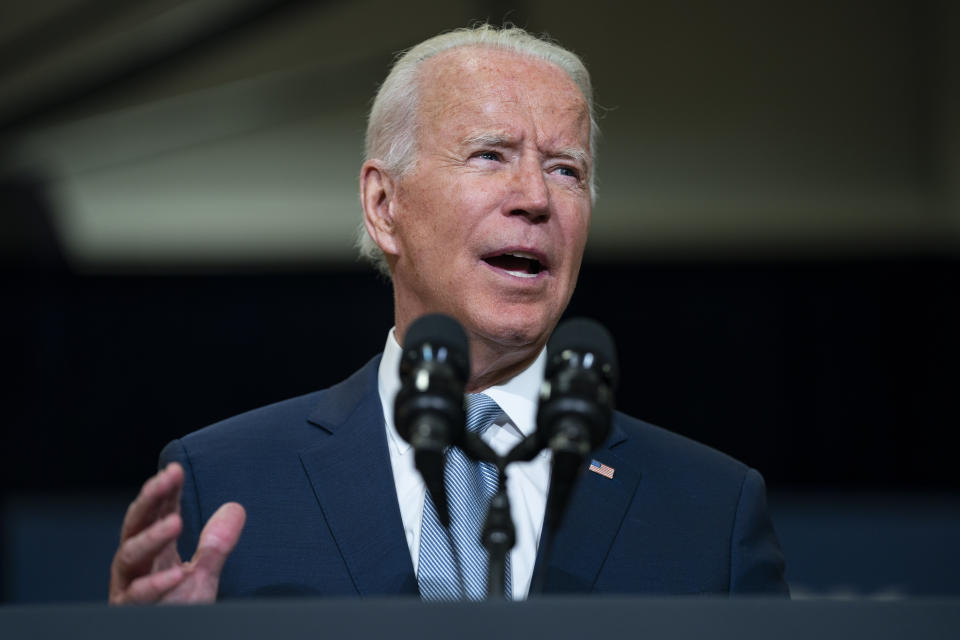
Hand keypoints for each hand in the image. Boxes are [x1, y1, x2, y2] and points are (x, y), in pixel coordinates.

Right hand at [109, 462, 245, 603]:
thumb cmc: (178, 611)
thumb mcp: (203, 575)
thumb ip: (216, 544)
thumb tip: (234, 508)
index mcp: (151, 551)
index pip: (154, 512)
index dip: (164, 490)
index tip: (176, 469)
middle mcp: (134, 565)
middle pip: (135, 524)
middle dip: (151, 499)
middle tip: (168, 477)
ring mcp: (128, 587)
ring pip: (129, 555)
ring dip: (152, 537)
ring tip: (176, 521)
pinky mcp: (129, 611)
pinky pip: (138, 596)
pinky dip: (158, 584)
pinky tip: (178, 573)